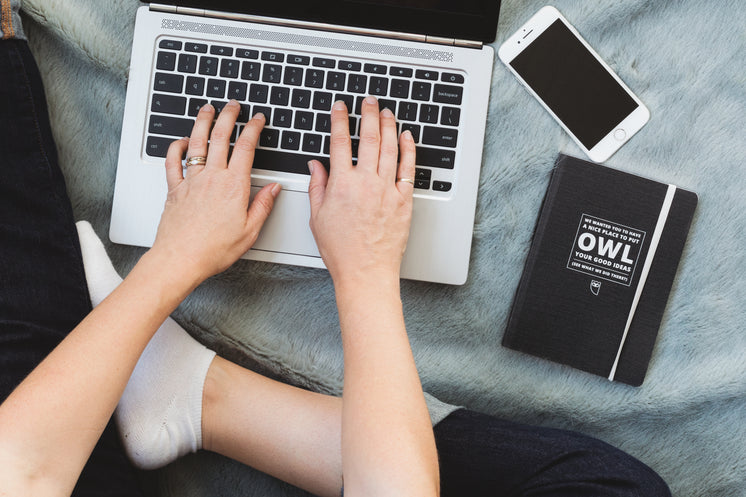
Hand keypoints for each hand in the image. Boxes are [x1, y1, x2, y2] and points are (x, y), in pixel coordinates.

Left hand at [151, 101, 280, 284]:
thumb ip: (263, 206)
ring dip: (203, 122)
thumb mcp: (250, 231)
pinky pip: (173, 161)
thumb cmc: (214, 249)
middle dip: (228, 116)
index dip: (253, 128)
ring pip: (197, 142)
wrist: (181, 259)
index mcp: (234, 186)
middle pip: (220, 137)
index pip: (246, 147)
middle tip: (233, 105)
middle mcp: (212, 178)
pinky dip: (176, 147)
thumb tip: (274, 189)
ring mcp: (191, 181)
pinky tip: (182, 141)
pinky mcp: (175, 189)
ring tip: (207, 109)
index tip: (258, 119)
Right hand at [308, 97, 415, 285]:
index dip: (339, 120)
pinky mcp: (404, 201)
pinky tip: (406, 137)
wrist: (366, 272)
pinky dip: (408, 149)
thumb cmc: (341, 250)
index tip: (340, 107)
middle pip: (368, 138)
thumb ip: (316, 187)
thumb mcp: (317, 218)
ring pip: (390, 148)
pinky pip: (407, 169)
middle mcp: (366, 183)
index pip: (339, 142)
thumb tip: (315, 165)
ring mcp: (387, 190)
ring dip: (388, 126)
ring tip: (386, 112)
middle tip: (368, 101)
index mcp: (341, 185)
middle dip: (368, 115)